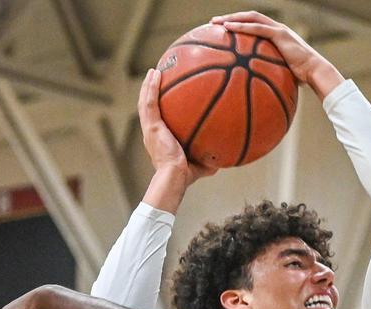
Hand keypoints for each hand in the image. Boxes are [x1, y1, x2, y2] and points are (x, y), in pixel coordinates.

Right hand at [139, 69, 215, 185]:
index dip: (159, 108)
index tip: (165, 98)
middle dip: (151, 92)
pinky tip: (156, 73)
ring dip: (148, 85)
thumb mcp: (201, 165)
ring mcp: (149, 128)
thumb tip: (225, 157)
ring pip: (145, 101)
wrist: (174, 176)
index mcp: (160, 139)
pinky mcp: (151, 126)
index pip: (158, 120)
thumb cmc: (186, 175)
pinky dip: (151, 87)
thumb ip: (210, 160)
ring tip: (154, 71)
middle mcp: (152, 132)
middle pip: (148, 108)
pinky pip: (149, 102)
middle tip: (157, 78)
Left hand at [211, 11, 343, 99]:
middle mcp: (277, 29)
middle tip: (213, 23)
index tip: (223, 30)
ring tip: (215, 22)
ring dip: (232, 18)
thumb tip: (258, 91)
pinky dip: (241, 26)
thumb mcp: (283, 75)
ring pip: (251, 17)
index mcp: (278, 36)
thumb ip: (270, 76)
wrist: (315, 73)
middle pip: (250, 17)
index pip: (255, 26)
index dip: (239, 25)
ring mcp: (279, 30)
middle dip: (231, 18)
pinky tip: (227, 28)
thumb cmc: (302, 78)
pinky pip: (256, 28)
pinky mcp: (280, 34)